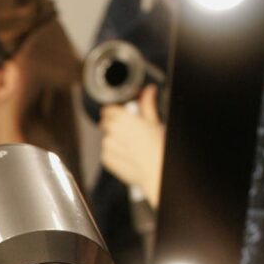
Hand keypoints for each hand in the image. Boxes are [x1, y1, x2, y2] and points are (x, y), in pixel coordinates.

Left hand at [99, 86, 165, 207]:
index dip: (116, 112)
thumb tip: (149, 91)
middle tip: (131, 132)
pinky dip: (114, 153)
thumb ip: (147, 104)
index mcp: (121, 118)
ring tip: (132, 146)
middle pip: (106, 123)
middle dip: (115, 126)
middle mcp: (111, 131)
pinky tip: (128, 155)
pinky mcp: (106, 159)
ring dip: (115, 140)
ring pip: (107, 138)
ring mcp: (107, 146)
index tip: (123, 115)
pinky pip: (106, 152)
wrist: (155, 171)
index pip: (108, 109)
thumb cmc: (157, 148)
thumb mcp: (154, 121)